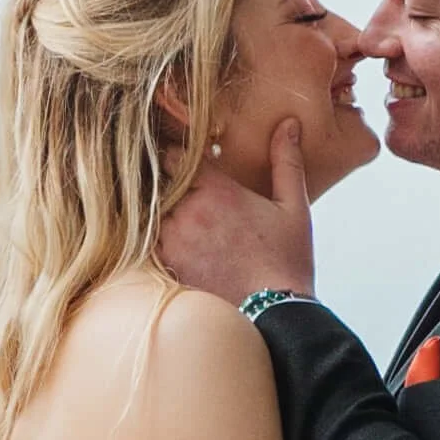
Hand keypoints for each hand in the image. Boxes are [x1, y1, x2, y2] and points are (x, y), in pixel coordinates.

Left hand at [160, 119, 315, 304]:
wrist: (273, 315)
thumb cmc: (286, 261)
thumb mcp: (294, 207)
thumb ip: (287, 162)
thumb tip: (289, 124)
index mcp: (217, 191)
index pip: (175, 154)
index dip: (176, 154)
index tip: (182, 159)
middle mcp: (188, 212)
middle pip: (157, 181)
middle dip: (164, 181)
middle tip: (172, 184)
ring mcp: (173, 240)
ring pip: (148, 211)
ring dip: (157, 209)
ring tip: (173, 215)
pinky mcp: (166, 266)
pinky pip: (146, 241)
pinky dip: (153, 237)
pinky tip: (171, 241)